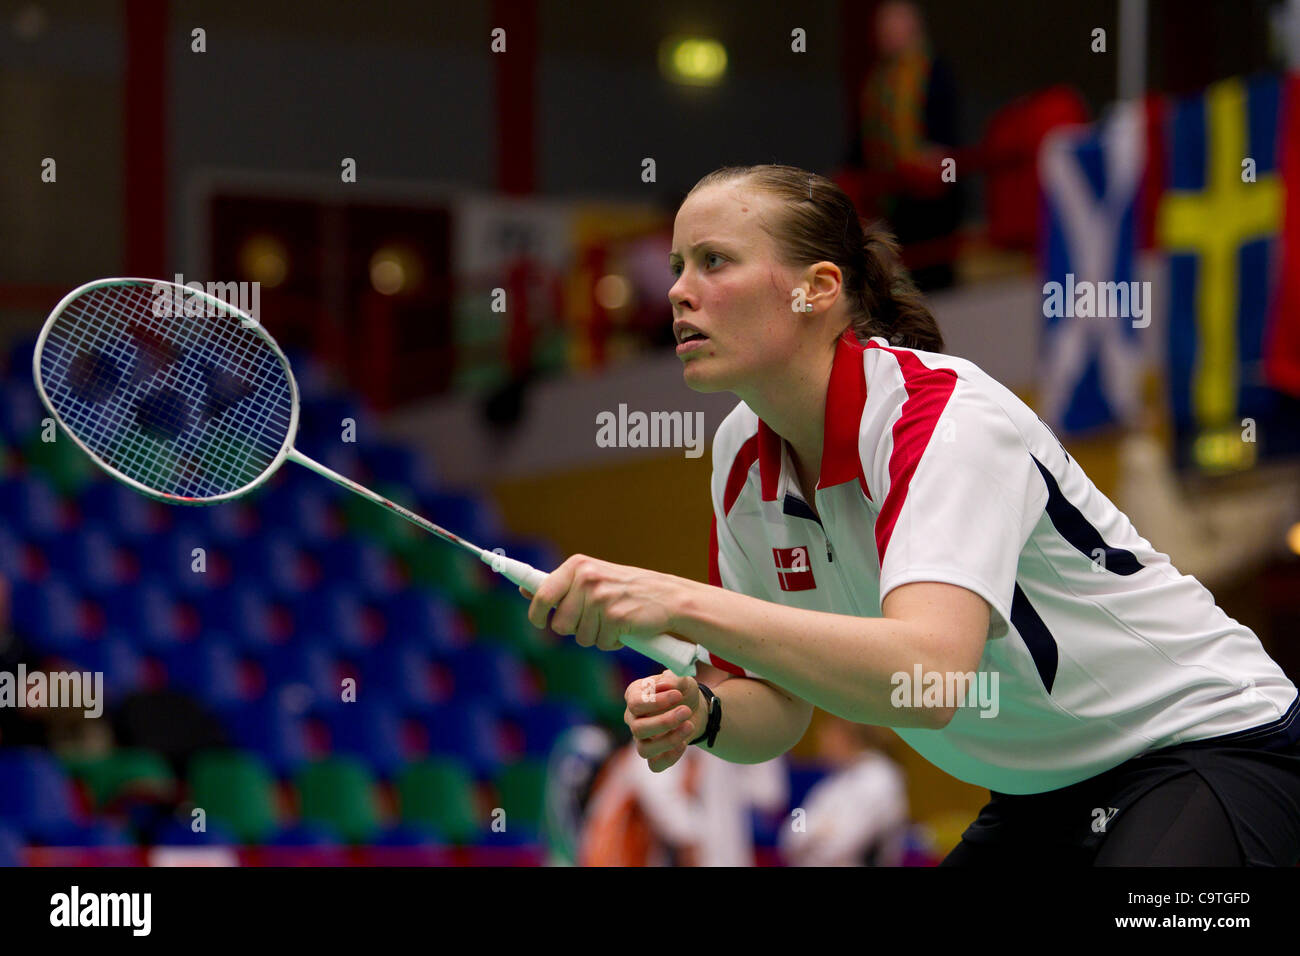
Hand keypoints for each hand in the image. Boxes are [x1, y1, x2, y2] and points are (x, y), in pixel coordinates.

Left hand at [519, 553, 684, 651]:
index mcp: (578, 565)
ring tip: (614, 620)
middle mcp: (587, 579)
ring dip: (596, 636)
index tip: (538, 622)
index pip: (542, 593)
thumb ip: (561, 585)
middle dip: (576, 629)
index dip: (536, 613)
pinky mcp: (615, 617)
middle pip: (560, 624)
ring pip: (580, 637)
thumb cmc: (629, 590)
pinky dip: (613, 642)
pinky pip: (601, 643)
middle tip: (597, 619)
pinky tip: (626, 627)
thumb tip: (525, 590)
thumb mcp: (593, 577)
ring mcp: (601, 598)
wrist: (670, 598)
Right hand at [623, 670, 708, 771]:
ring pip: (644, 749)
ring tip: (689, 725)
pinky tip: (684, 744)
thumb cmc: (682, 692)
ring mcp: (641, 739)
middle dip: (664, 721)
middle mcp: (633, 719)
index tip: (678, 694)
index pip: (635, 703)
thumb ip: (674, 679)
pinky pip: (655, 765)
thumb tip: (665, 684)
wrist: (693, 709)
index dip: (656, 701)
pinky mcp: (653, 755)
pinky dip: (670, 757)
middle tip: (686, 711)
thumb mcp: (682, 680)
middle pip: (638, 728)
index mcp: (634, 696)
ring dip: (669, 739)